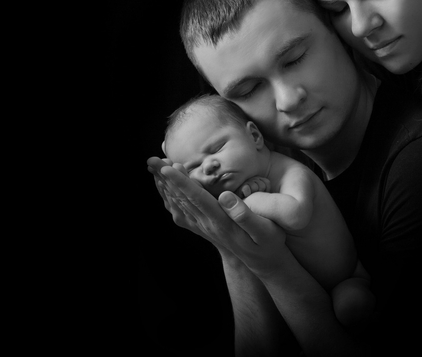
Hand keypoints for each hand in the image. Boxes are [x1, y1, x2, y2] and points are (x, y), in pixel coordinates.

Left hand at [147, 156, 287, 272]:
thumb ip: (245, 214)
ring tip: (153, 167)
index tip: (168, 167)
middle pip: (182, 198)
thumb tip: (225, 196)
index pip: (197, 198)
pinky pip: (181, 208)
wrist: (263, 262)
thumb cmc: (269, 243)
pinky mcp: (203, 225)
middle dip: (166, 178)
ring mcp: (203, 225)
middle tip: (151, 160)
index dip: (182, 182)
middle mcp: (207, 224)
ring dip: (164, 184)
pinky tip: (164, 184)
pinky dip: (170, 194)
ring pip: (178, 202)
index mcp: (221, 222)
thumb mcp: (265, 231)